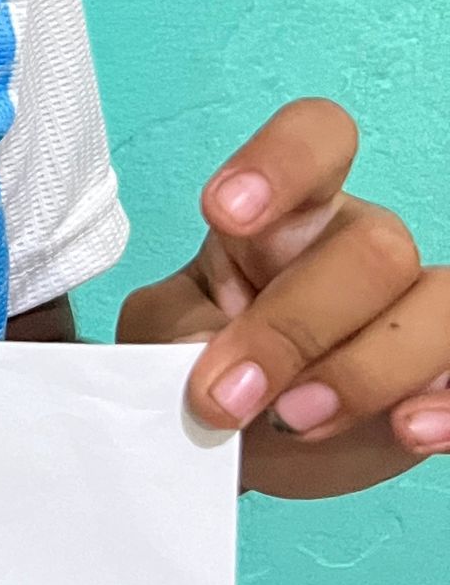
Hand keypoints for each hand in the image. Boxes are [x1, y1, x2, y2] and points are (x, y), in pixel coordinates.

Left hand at [117, 100, 447, 498]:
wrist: (233, 443)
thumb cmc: (201, 366)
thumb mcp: (163, 339)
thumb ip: (175, 334)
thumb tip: (205, 356)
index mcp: (288, 216)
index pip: (315, 140)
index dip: (281, 161)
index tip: (223, 212)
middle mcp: (361, 250)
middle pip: (374, 247)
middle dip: (296, 326)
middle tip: (228, 398)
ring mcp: (413, 314)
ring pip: (442, 303)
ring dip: (368, 369)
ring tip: (297, 421)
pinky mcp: (441, 379)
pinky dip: (447, 406)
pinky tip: (407, 431)